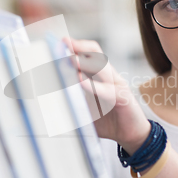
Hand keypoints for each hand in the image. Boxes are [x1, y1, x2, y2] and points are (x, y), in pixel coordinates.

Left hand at [63, 37, 150, 154]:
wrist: (130, 135)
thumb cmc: (107, 121)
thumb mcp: (85, 110)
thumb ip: (72, 102)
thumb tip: (47, 102)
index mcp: (99, 76)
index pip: (88, 53)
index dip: (73, 46)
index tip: (57, 43)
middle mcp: (108, 76)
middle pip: (95, 53)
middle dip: (78, 46)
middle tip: (63, 44)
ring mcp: (117, 85)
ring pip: (102, 67)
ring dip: (85, 62)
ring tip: (70, 60)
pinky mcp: (123, 98)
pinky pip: (108, 89)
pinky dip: (94, 86)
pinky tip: (81, 84)